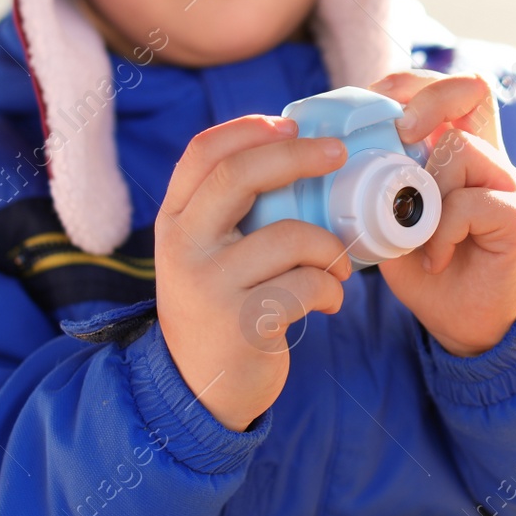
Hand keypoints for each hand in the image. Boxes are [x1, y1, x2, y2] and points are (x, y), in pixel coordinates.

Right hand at [154, 115, 352, 431]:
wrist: (199, 392)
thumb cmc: (221, 308)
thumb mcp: (206, 254)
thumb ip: (230, 211)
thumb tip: (295, 151)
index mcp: (175, 221)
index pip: (202, 153)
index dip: (249, 129)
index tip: (293, 123)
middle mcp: (182, 247)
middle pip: (238, 175)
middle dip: (297, 156)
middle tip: (339, 154)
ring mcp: (207, 285)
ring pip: (288, 236)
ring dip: (330, 247)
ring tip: (340, 266)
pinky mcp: (240, 323)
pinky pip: (305, 285)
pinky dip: (331, 290)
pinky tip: (329, 302)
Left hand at [369, 71, 515, 356]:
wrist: (470, 327)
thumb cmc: (429, 274)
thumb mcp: (387, 227)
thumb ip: (373, 191)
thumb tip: (333, 161)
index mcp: (454, 153)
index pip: (443, 88)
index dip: (409, 83)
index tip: (370, 103)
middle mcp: (486, 157)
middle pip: (470, 88)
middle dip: (425, 97)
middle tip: (399, 129)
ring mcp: (505, 183)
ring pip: (460, 148)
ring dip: (424, 187)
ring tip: (412, 231)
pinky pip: (470, 202)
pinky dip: (441, 230)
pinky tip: (435, 258)